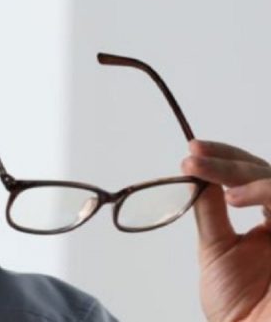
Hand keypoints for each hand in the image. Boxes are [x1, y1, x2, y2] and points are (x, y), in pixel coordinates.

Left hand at [183, 140, 270, 321]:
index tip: (194, 150)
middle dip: (229, 163)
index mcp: (270, 222)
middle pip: (268, 174)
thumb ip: (210, 211)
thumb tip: (196, 175)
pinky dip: (266, 193)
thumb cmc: (237, 306)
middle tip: (194, 158)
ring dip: (247, 176)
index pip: (253, 176)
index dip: (226, 158)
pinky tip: (238, 197)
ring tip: (219, 187)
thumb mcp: (216, 249)